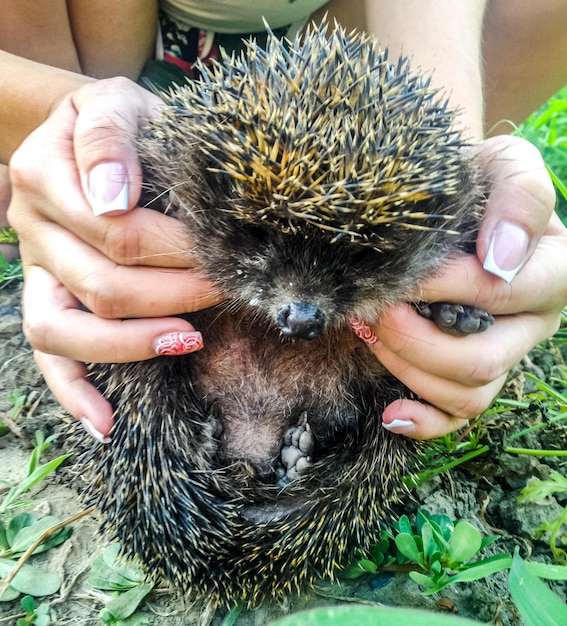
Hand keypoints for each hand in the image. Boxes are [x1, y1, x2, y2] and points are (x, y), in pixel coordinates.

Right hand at [8, 77, 221, 439]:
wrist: (83, 134)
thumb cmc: (118, 122)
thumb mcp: (118, 103)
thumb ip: (112, 138)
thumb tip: (113, 197)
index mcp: (46, 176)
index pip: (118, 230)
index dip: (177, 251)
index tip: (225, 255)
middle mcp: (32, 229)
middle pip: (102, 283)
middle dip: (175, 294)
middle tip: (227, 290)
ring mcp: (36, 273)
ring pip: (65, 329)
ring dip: (132, 343)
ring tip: (189, 340)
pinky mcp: (45, 300)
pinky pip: (49, 356)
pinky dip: (74, 393)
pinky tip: (107, 424)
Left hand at [375, 135, 564, 438]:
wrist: (449, 203)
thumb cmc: (475, 180)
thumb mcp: (505, 163)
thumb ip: (520, 196)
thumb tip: (502, 258)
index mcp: (551, 272)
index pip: (500, 293)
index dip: (443, 287)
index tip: (399, 274)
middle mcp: (532, 324)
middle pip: (481, 359)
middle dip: (414, 338)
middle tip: (373, 307)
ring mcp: (503, 355)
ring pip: (465, 393)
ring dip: (405, 367)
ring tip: (368, 330)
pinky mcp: (471, 376)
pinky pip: (456, 417)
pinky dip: (423, 421)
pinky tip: (390, 410)